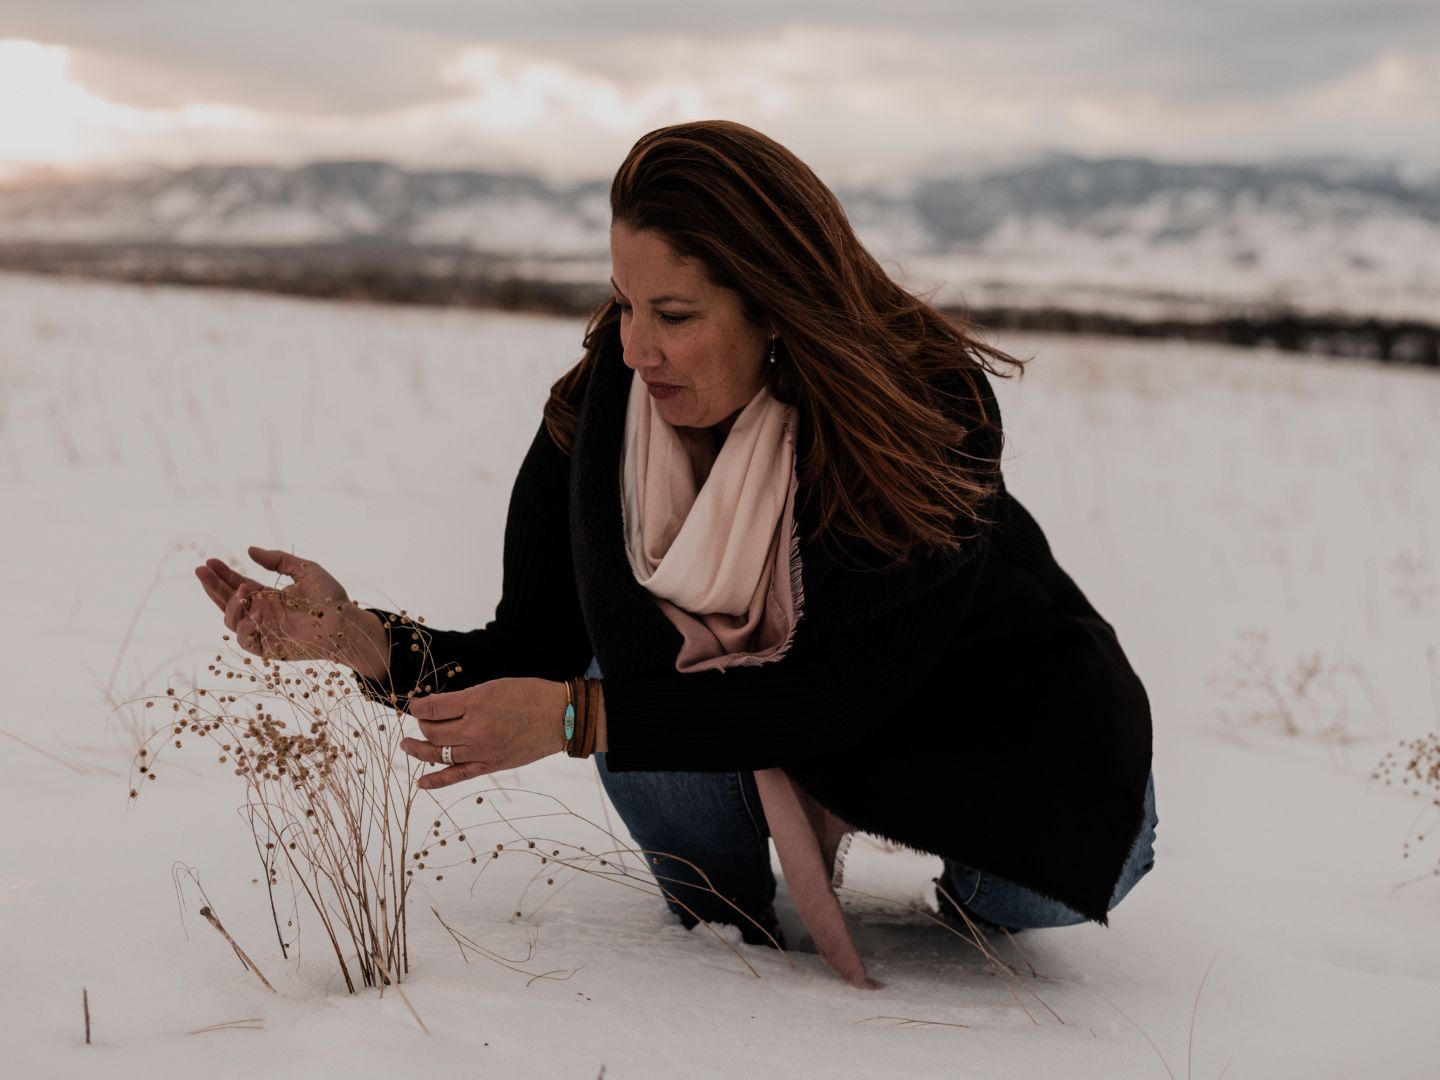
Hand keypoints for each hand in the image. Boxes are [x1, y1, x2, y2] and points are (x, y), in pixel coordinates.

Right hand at [194, 546, 387, 677]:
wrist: (346, 624)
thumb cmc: (331, 598)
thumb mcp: (305, 570)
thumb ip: (279, 560)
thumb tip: (250, 550)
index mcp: (268, 596)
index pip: (237, 585)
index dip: (222, 574)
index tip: (210, 562)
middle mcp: (261, 614)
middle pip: (227, 601)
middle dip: (213, 586)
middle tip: (202, 570)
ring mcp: (263, 632)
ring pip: (231, 621)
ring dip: (231, 605)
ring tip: (242, 589)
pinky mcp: (268, 648)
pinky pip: (245, 640)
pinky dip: (245, 627)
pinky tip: (255, 613)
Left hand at [401, 678, 569, 789]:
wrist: (561, 717)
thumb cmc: (530, 695)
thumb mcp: (495, 686)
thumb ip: (467, 698)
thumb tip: (442, 707)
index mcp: (475, 702)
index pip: (432, 708)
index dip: (418, 706)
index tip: (416, 704)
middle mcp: (474, 728)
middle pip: (432, 731)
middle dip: (422, 725)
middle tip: (423, 719)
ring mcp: (481, 750)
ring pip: (438, 753)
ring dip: (418, 749)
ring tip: (406, 745)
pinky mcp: (490, 765)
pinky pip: (457, 776)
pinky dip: (436, 780)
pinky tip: (421, 782)